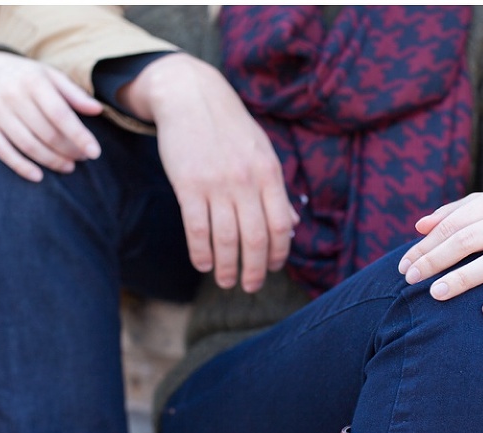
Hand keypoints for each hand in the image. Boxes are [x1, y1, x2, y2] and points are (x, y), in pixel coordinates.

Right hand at [0, 51, 102, 181]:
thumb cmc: (25, 76)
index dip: (79, 136)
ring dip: (51, 161)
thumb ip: (74, 93)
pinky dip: (21, 166)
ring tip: (68, 167)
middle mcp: (12, 96)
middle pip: (46, 133)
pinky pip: (2, 151)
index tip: (95, 153)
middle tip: (82, 158)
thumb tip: (98, 110)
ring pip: (27, 145)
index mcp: (34, 82)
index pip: (60, 114)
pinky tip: (39, 176)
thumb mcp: (50, 75)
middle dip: (69, 150)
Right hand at [118, 53, 298, 292]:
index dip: (278, 252)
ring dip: (227, 268)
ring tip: (227, 281)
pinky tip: (204, 264)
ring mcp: (217, 184)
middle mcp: (246, 181)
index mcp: (269, 173)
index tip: (272, 268)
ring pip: (226, 239)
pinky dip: (201, 252)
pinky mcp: (188, 185)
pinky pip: (197, 229)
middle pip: (255, 238)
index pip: (281, 225)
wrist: (190, 96)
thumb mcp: (262, 153)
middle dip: (254, 270)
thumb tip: (293, 225)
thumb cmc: (230, 128)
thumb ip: (277, 191)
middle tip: (250, 287)